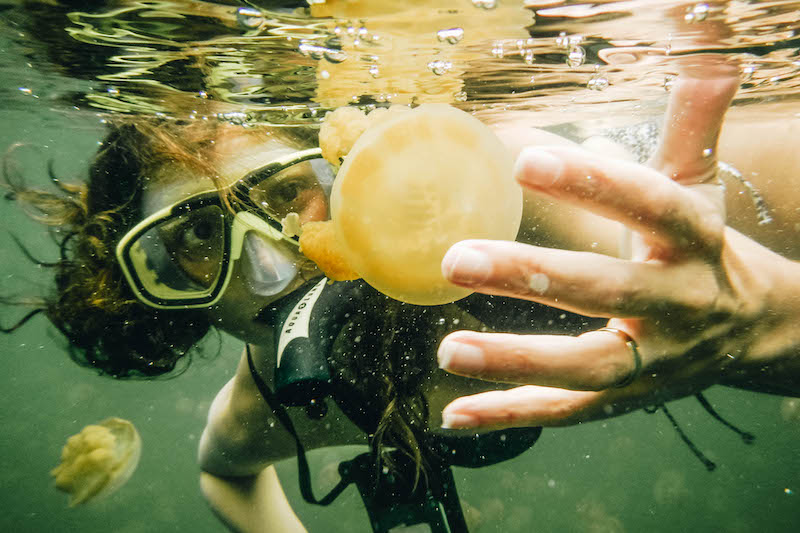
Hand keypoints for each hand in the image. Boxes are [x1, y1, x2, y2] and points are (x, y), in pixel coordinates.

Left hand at [436, 59, 799, 429]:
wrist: (755, 330)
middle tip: (455, 258)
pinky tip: (456, 416)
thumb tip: (705, 62)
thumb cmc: (705, 249)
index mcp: (697, 241)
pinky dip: (514, 414)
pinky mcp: (628, 399)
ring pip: (587, 367)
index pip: (651, 206)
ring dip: (516, 360)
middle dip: (532, 277)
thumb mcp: (701, 188)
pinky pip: (570, 412)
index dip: (594, 183)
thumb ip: (690, 130)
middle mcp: (680, 306)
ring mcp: (655, 362)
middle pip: (607, 292)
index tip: (524, 158)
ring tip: (447, 350)